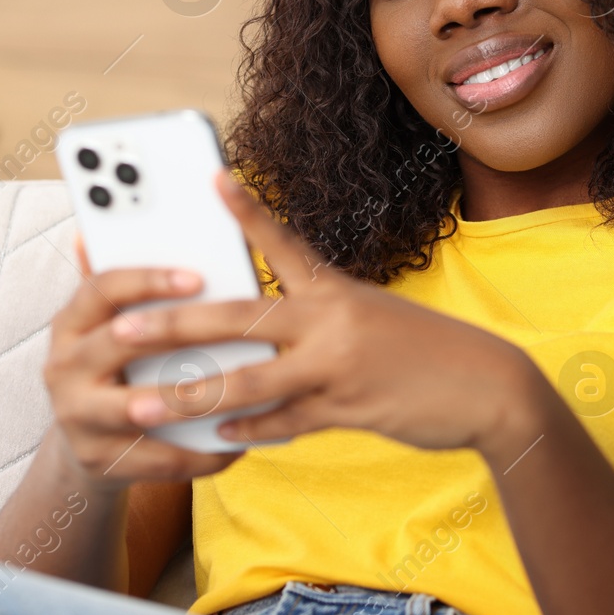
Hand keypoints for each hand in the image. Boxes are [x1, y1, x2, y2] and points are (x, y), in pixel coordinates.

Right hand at [42, 233, 245, 490]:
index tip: (197, 276)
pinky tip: (237, 445)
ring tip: (235, 389)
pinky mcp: (98, 460)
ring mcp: (76, 416)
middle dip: (172, 332)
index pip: (101, 289)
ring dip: (186, 399)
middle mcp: (63, 367)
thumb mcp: (108, 326)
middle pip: (116, 342)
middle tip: (225, 325)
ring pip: (133, 406)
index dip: (148, 280)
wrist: (85, 445)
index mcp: (70, 323)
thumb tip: (107, 227)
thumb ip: (124, 287)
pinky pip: (156, 458)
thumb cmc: (116, 369)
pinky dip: (199, 453)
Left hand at [111, 174, 553, 461]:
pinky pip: (283, 423)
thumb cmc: (426, 351)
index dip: (246, 211)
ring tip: (143, 402)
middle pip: (240, 318)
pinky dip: (247, 430)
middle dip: (175, 322)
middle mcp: (332, 321)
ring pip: (250, 381)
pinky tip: (214, 436)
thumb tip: (260, 333)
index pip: (283, 242)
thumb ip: (318, 322)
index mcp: (337, 290)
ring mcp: (338, 367)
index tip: (212, 179)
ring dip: (191, 393)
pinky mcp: (348, 410)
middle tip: (123, 324)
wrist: (489, 388)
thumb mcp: (373, 318)